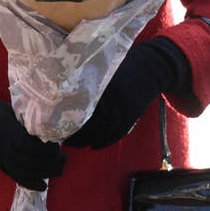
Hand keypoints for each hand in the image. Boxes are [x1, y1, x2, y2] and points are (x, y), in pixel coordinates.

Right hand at [0, 89, 65, 190]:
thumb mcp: (10, 110)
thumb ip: (27, 120)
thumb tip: (52, 126)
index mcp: (6, 129)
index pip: (28, 145)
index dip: (45, 149)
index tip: (57, 145)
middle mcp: (1, 146)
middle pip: (28, 161)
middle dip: (50, 163)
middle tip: (63, 157)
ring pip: (24, 172)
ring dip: (44, 173)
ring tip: (59, 168)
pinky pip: (14, 177)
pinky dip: (30, 183)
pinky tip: (43, 185)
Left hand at [65, 37, 189, 149]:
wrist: (153, 66)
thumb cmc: (123, 66)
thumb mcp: (103, 71)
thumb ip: (87, 83)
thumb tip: (64, 98)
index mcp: (99, 84)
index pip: (78, 107)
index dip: (67, 120)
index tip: (57, 126)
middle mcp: (110, 98)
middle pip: (88, 123)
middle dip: (75, 134)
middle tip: (64, 139)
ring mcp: (123, 108)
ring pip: (101, 132)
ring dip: (88, 141)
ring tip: (76, 143)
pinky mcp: (132, 116)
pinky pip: (116, 134)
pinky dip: (103, 142)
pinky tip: (94, 145)